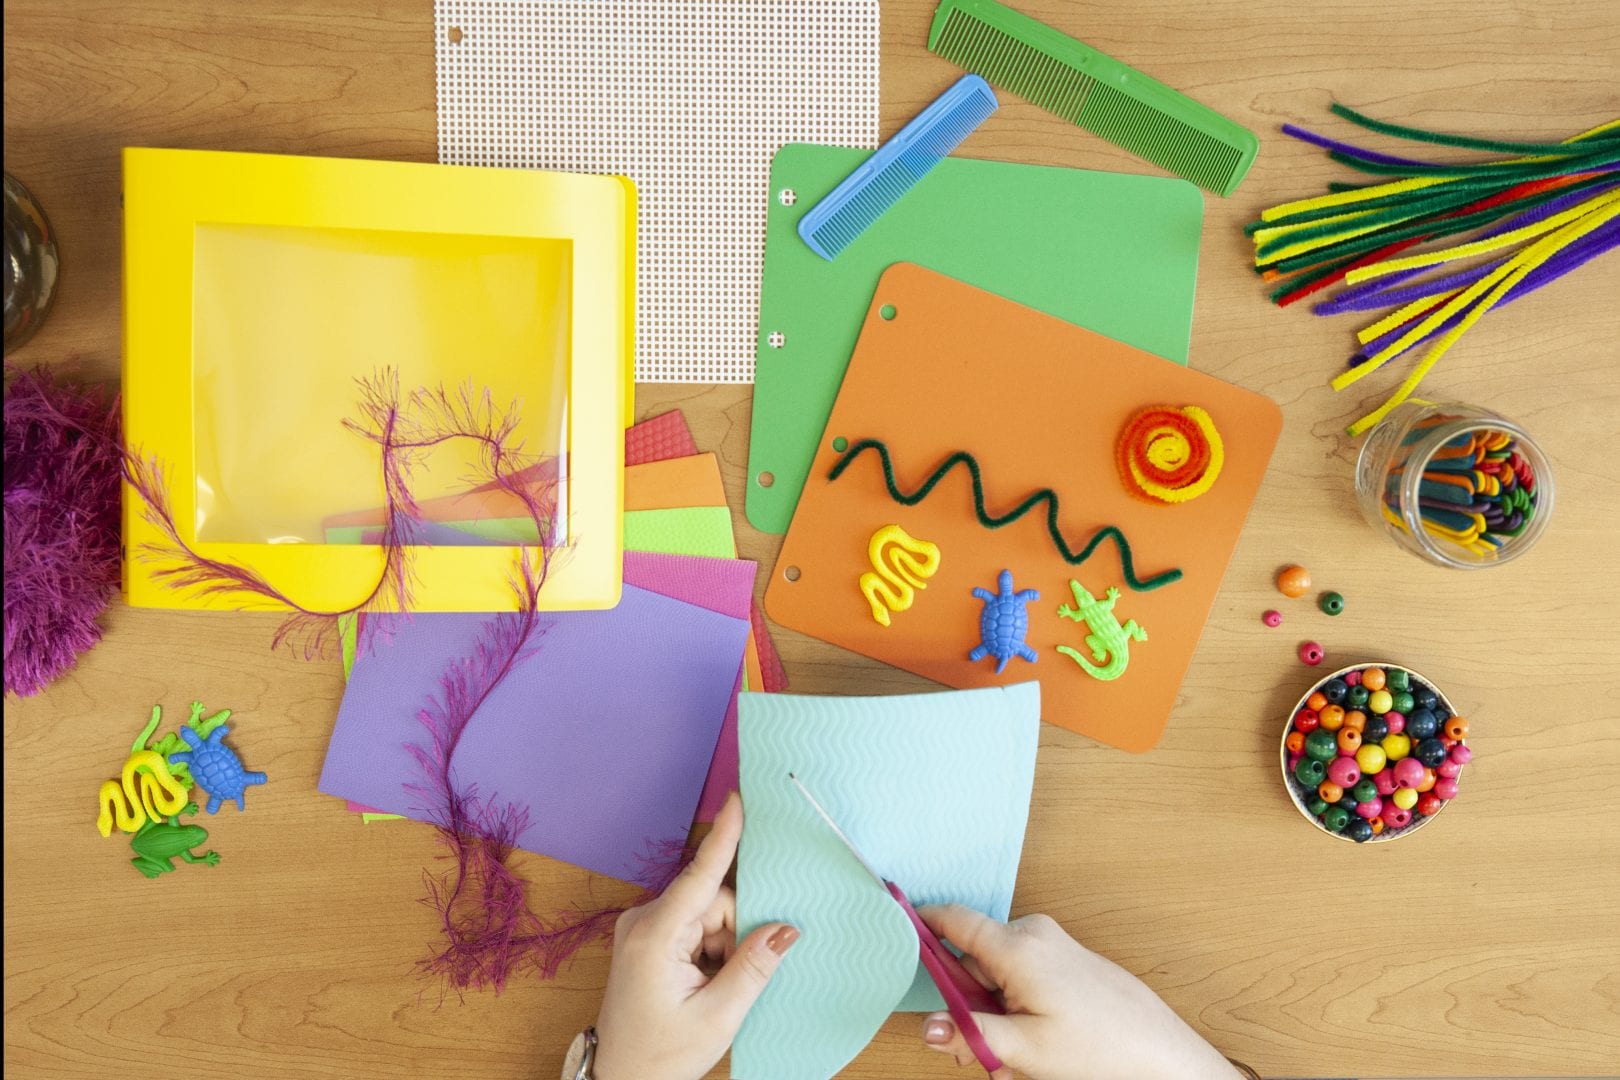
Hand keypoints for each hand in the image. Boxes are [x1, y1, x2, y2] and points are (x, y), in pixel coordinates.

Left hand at [593, 793, 798, 1079]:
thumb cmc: (661, 1055)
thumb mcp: (718, 1016)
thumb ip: (753, 966)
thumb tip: (786, 927)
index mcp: (654, 936)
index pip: (699, 877)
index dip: (724, 837)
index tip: (738, 798)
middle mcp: (643, 921)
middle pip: (713, 900)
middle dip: (735, 931)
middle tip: (732, 978)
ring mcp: (643, 928)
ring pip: (708, 914)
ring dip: (724, 945)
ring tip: (714, 988)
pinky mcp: (649, 937)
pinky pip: (695, 926)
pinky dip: (711, 948)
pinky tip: (707, 980)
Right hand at [916, 905, 1239, 1079]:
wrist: (1164, 1056)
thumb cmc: (1103, 1050)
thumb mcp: (1025, 1050)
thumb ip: (970, 1034)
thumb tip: (928, 1026)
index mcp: (1018, 947)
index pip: (952, 920)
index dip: (919, 922)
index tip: (894, 927)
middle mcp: (1034, 934)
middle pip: (972, 959)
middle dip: (970, 1003)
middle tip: (985, 1047)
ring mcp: (1053, 944)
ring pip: (997, 974)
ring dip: (996, 1012)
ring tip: (1022, 1052)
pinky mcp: (1067, 959)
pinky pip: (1023, 976)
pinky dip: (1019, 1007)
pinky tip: (1041, 1040)